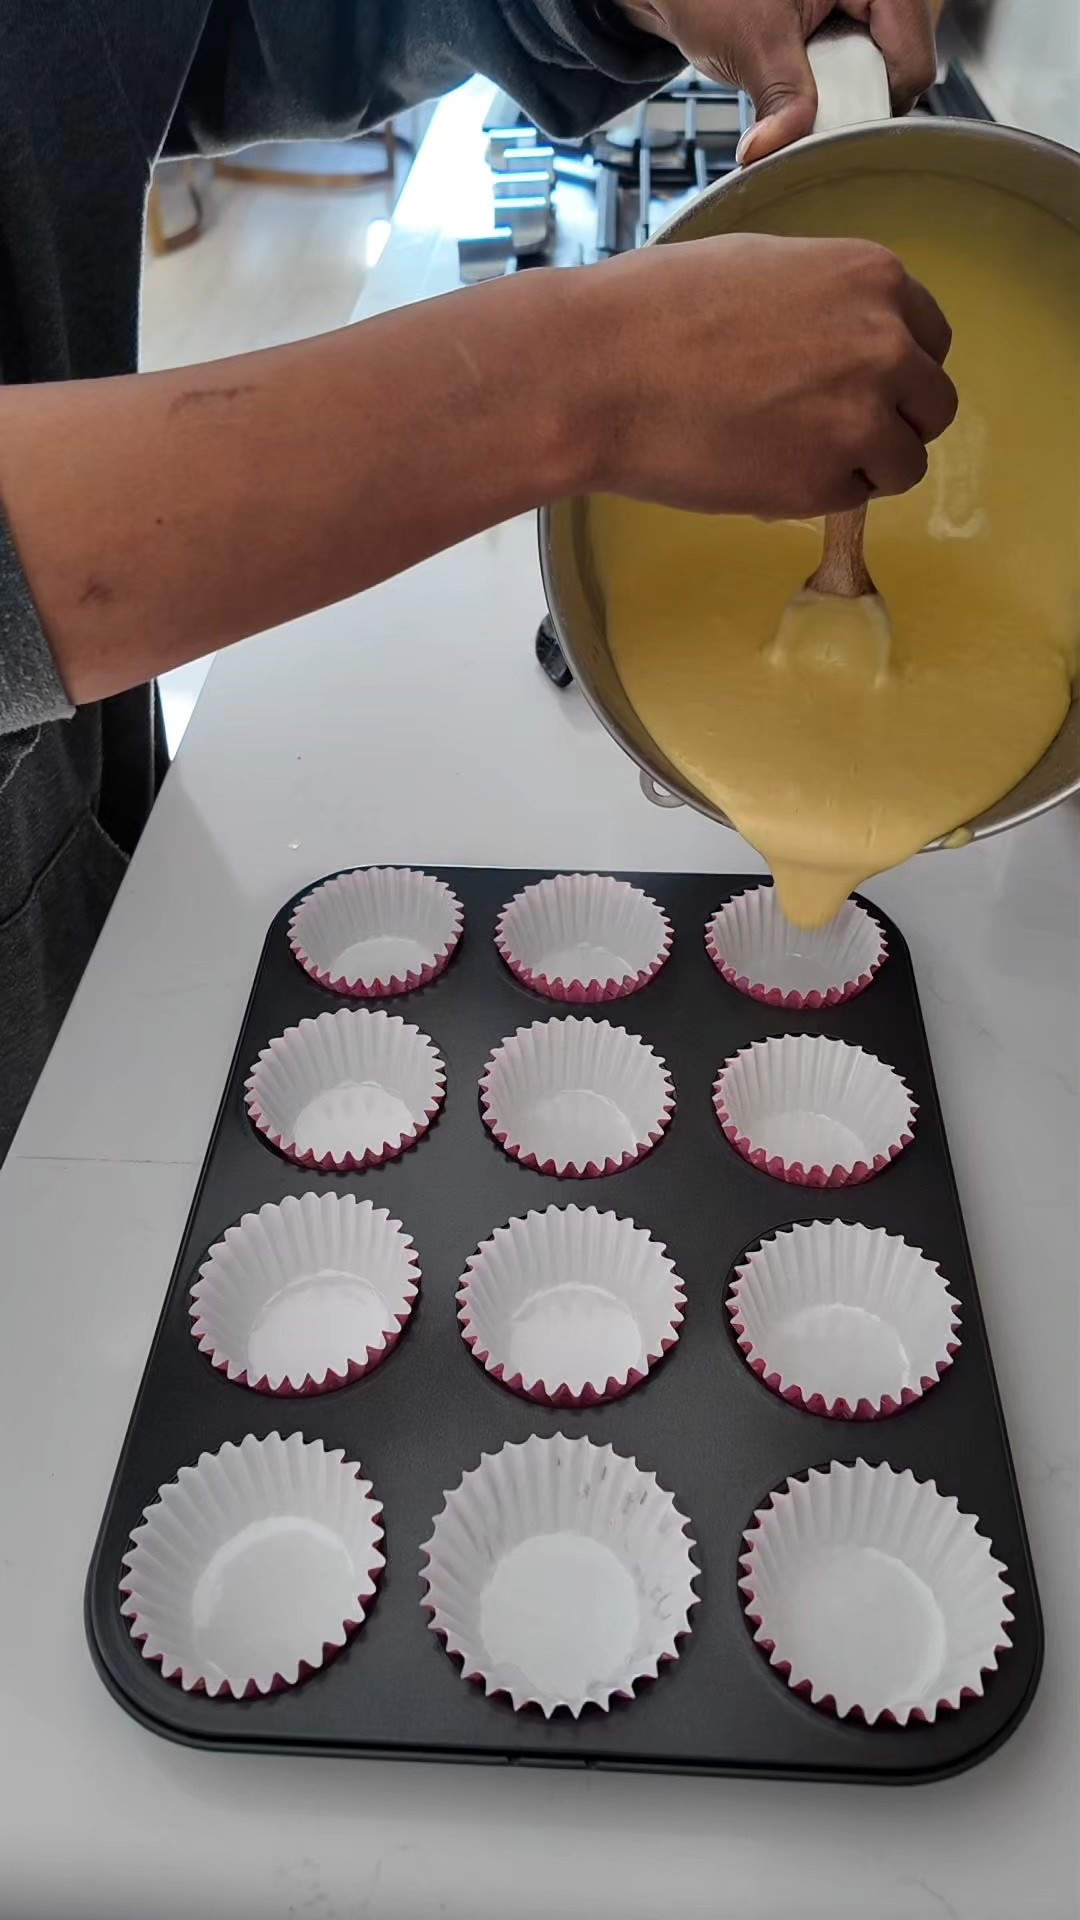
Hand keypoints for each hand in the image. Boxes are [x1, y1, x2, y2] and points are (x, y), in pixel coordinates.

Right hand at [581, 232, 956, 516]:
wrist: (599, 370)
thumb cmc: (659, 308)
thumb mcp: (765, 266)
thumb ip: (828, 303)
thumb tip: (847, 342)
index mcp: (874, 278)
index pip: (932, 339)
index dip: (897, 368)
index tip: (860, 383)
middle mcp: (886, 346)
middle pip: (932, 405)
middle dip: (891, 420)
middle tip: (830, 428)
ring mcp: (860, 419)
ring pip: (904, 463)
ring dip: (862, 466)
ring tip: (792, 453)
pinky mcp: (824, 483)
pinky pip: (850, 499)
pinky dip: (815, 493)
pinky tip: (759, 466)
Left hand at [614, 0, 937, 160]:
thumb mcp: (752, 40)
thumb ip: (779, 97)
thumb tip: (780, 148)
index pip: (913, 61)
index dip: (875, 102)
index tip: (832, 123)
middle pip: (902, 70)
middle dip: (857, 99)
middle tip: (811, 106)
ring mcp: (866, 8)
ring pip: (881, 76)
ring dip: (843, 97)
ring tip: (800, 87)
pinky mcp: (847, 27)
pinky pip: (859, 73)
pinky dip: (831, 91)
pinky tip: (801, 85)